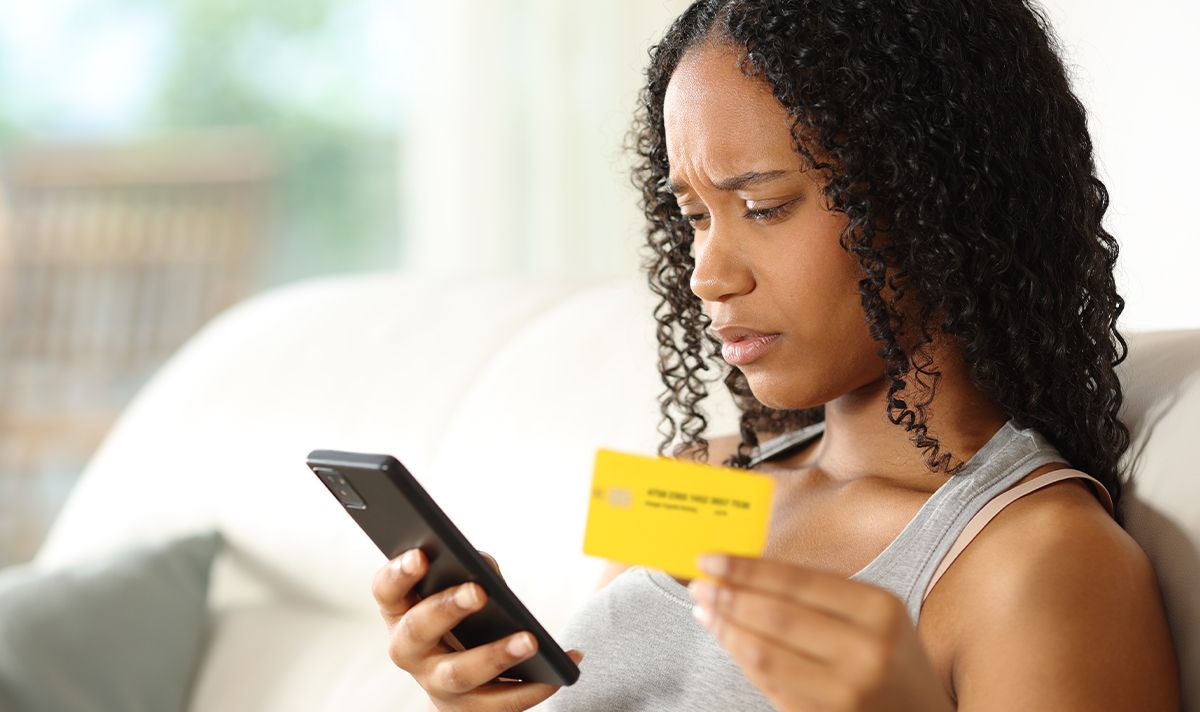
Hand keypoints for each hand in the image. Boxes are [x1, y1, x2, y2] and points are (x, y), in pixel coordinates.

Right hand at [372, 548, 583, 711]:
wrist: (464, 681)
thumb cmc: (464, 616)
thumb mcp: (461, 587)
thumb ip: (470, 570)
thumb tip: (482, 568)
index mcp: (401, 612)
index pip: (387, 591)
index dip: (399, 573)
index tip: (422, 555)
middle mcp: (410, 651)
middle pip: (417, 632)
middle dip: (447, 610)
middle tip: (479, 591)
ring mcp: (436, 685)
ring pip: (459, 675)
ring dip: (495, 656)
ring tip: (530, 640)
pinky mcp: (469, 710)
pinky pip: (501, 704)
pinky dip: (535, 687)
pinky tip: (563, 665)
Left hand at [687, 554, 953, 711]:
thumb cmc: (891, 657)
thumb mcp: (875, 615)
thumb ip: (818, 593)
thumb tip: (745, 569)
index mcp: (880, 609)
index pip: (798, 581)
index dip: (747, 568)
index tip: (710, 556)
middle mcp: (867, 651)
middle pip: (776, 616)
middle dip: (729, 596)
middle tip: (698, 582)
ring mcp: (846, 693)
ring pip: (765, 654)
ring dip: (726, 628)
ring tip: (703, 608)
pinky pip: (769, 684)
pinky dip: (740, 658)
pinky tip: (726, 638)